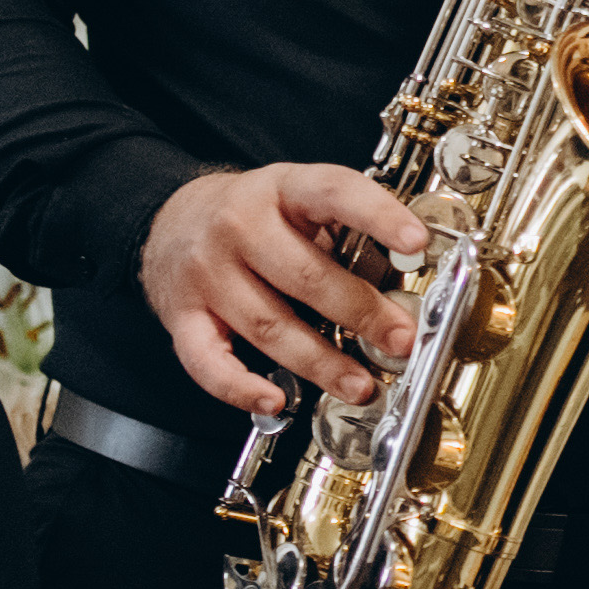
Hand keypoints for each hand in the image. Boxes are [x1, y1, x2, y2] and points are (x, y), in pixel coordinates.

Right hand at [141, 162, 430, 414]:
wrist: (171, 220)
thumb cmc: (251, 214)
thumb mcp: (298, 198)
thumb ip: (344, 228)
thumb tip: (406, 275)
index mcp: (281, 189)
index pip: (333, 192)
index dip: (378, 216)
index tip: (417, 243)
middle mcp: (239, 227)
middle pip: (306, 275)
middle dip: (362, 313)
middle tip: (401, 339)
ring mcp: (207, 273)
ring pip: (269, 326)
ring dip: (321, 363)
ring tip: (361, 384)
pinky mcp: (181, 315)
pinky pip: (208, 360)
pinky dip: (241, 387)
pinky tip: (276, 400)